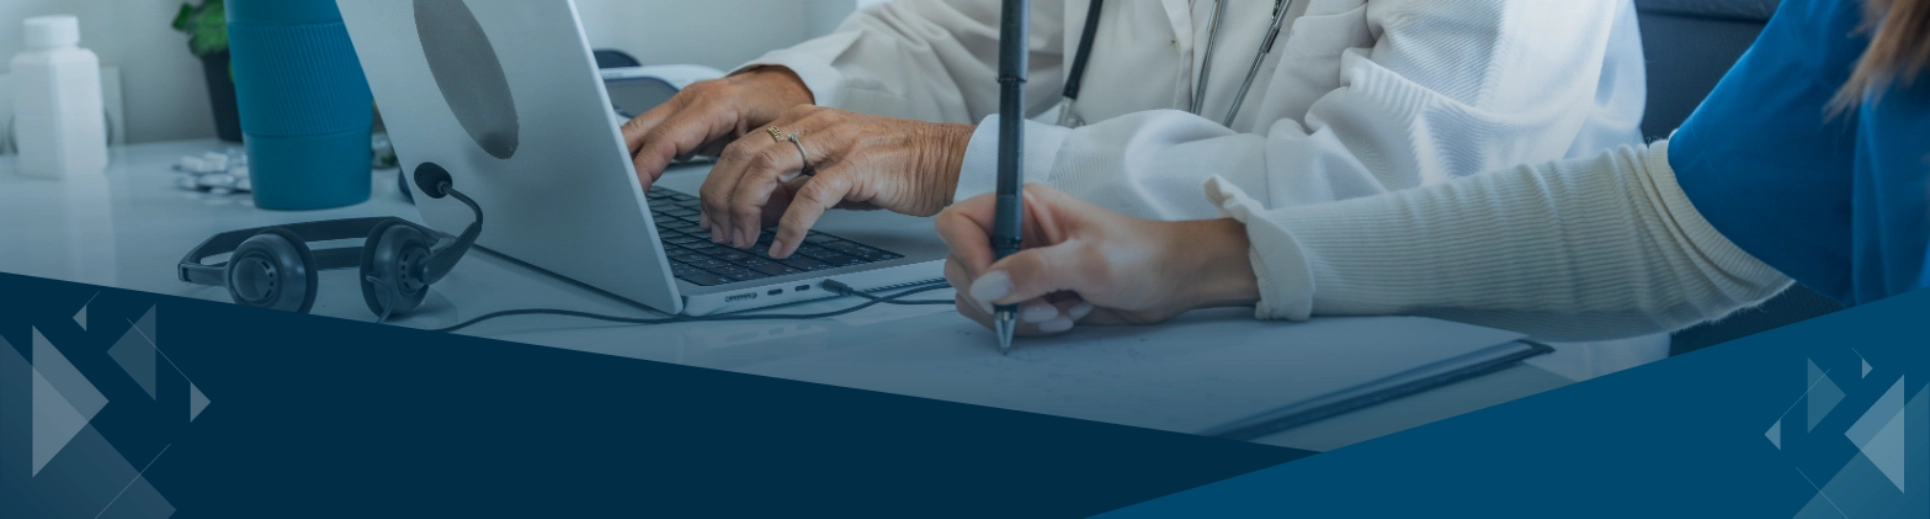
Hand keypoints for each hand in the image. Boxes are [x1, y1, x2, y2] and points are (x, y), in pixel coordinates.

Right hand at [622, 67, 813, 189]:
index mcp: (714, 104)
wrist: (780, 84)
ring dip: (627, 158)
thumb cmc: (781, 105)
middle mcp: (691, 100)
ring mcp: (682, 105)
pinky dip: (641, 155)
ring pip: (640, 130)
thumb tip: (759, 214)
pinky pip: (652, 134)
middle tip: (613, 191)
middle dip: (621, 159)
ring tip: (618, 189)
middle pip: (640, 129)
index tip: (634, 190)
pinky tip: (634, 176)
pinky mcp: (680, 116)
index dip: (646, 166)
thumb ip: (759, 170)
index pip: (666, 137)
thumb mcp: (775, 138)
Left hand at [697, 106, 973, 257]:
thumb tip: (758, 212)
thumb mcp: (830, 172)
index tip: (710, 218)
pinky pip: (810, 196)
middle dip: (721, 199)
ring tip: (745, 241)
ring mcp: (833, 142)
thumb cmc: (892, 167)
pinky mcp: (856, 165)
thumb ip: (793, 186)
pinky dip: (790, 226)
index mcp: (801, 120)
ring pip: (766, 168)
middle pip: (742, 155)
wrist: (942, 159)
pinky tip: (783, 247)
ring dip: (745, 209)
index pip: (739, 147)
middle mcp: (812, 124)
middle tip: (720, 234)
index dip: (716, 185)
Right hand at [935, 184, 1261, 335]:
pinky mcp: (1031, 291)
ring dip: (1017, 316)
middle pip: (962, 267)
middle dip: (998, 298)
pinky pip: (1005, 315)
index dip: (967, 255)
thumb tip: (984, 287)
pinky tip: (1067, 316)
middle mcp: (1015, 232)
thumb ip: (1034, 271)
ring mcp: (1020, 263)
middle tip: (1041, 307)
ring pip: (981, 298)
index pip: (958, 222)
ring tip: (1061, 312)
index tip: (995, 285)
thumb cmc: (1140, 256)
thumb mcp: (1089, 262)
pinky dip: (1030, 325)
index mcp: (1022, 206)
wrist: (1171, 280)